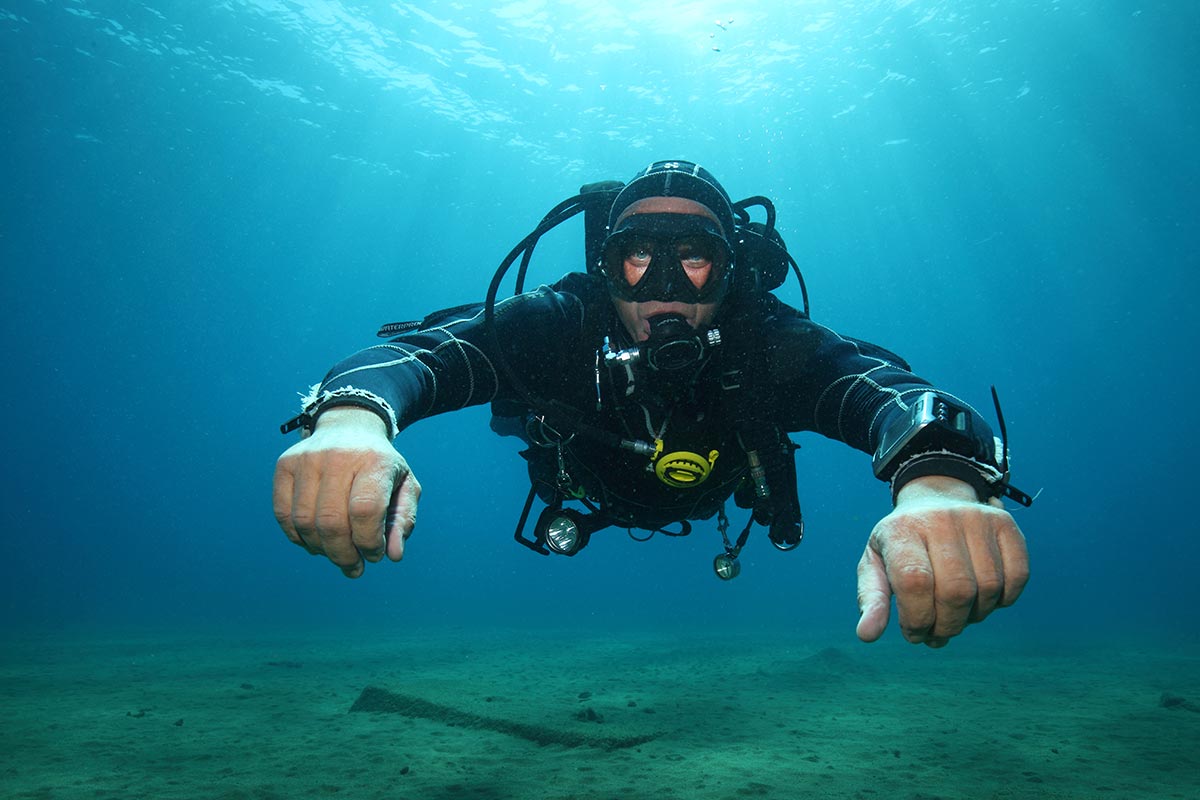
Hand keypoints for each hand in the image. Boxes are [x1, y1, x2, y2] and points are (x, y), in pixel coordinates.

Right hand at [273, 407, 420, 577]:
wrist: (350, 427)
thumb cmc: (380, 466)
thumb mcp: (404, 487)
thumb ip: (403, 521)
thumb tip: (393, 556)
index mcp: (374, 460)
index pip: (365, 511)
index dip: (369, 542)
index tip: (375, 555)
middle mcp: (338, 456)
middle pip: (331, 522)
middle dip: (343, 555)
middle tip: (354, 567)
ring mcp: (307, 459)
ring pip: (304, 522)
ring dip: (321, 550)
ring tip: (337, 554)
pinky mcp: (285, 465)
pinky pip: (283, 514)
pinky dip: (298, 538)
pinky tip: (316, 543)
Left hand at [855, 475, 1028, 646]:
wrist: (934, 499)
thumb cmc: (902, 544)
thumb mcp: (876, 564)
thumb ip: (871, 599)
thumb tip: (867, 635)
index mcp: (901, 530)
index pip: (914, 582)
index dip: (917, 619)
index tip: (913, 633)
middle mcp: (940, 519)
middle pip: (955, 591)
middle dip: (947, 626)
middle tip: (937, 633)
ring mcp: (976, 518)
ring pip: (988, 588)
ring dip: (974, 617)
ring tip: (956, 616)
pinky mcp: (1005, 524)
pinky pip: (1018, 576)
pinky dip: (1003, 601)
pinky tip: (981, 600)